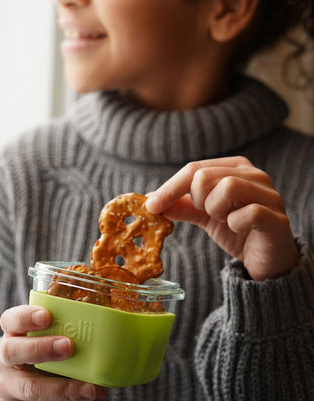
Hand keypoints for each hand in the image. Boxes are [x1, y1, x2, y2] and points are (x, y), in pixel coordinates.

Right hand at [0, 304, 106, 399]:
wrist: (21, 379)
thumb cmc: (39, 345)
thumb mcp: (41, 333)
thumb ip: (61, 325)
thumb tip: (103, 319)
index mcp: (12, 333)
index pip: (10, 319)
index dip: (26, 316)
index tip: (47, 315)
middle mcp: (6, 358)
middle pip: (13, 351)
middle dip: (41, 348)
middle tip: (68, 346)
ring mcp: (11, 384)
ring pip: (29, 387)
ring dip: (61, 388)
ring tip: (89, 389)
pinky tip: (89, 396)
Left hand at [146, 156, 298, 279]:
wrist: (267, 261)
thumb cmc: (237, 231)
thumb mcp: (204, 216)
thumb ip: (181, 205)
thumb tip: (150, 200)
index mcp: (236, 167)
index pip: (194, 168)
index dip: (170, 188)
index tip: (151, 206)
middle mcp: (255, 175)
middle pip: (206, 175)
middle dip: (198, 200)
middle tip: (208, 214)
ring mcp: (269, 195)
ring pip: (228, 187)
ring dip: (216, 210)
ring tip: (224, 220)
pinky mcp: (277, 219)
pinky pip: (249, 213)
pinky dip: (235, 223)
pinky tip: (238, 228)